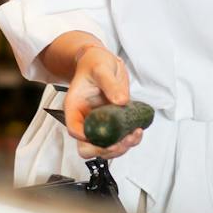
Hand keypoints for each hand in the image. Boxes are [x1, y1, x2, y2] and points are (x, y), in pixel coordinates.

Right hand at [64, 43, 142, 159]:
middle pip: (87, 148)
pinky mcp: (112, 125)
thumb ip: (110, 84)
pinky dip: (128, 141)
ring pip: (104, 148)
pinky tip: (137, 130)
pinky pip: (118, 140)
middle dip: (105, 150)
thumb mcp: (101, 69)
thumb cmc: (95, 63)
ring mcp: (99, 124)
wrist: (102, 62)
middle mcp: (84, 120)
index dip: (86, 138)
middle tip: (121, 141)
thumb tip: (121, 101)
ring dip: (120, 148)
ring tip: (134, 134)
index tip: (103, 136)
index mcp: (74, 108)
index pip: (74, 130)